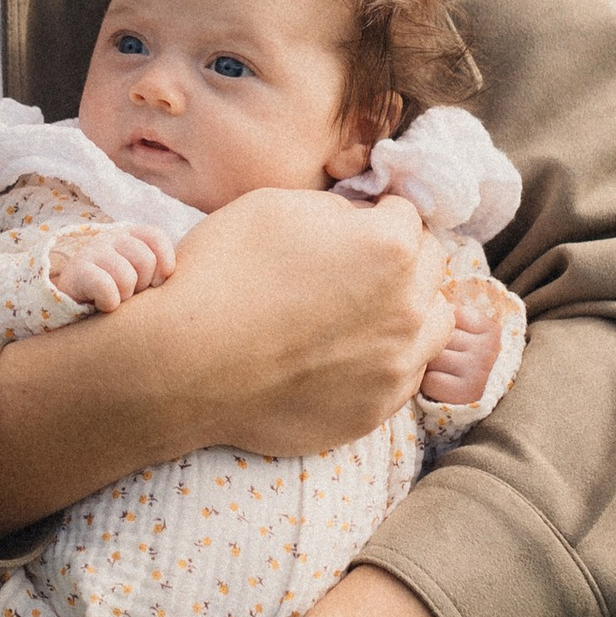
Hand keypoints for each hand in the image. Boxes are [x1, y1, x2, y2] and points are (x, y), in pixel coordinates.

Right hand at [49, 222, 174, 312]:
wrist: (73, 305)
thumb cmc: (117, 293)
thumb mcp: (142, 276)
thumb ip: (161, 270)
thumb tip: (193, 276)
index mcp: (130, 235)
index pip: (157, 236)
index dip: (165, 262)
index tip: (158, 283)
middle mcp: (111, 237)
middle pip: (146, 260)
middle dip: (143, 285)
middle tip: (131, 294)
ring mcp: (92, 251)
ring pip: (127, 277)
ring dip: (125, 297)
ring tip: (117, 299)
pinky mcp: (77, 271)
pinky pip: (106, 288)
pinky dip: (109, 303)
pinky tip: (103, 305)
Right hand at [152, 188, 452, 456]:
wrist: (183, 363)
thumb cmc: (221, 274)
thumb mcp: (276, 205)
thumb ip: (338, 210)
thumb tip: (363, 221)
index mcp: (390, 248)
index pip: (408, 218)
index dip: (377, 216)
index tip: (355, 227)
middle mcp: (408, 308)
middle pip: (430, 270)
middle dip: (401, 262)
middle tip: (354, 269)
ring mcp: (395, 366)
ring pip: (432, 329)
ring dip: (407, 314)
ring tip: (359, 315)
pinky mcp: (374, 411)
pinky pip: (402, 378)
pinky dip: (383, 362)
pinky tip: (339, 356)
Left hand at [420, 290, 508, 407]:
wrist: (491, 406)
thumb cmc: (469, 364)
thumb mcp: (471, 336)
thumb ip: (453, 316)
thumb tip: (424, 292)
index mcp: (490, 328)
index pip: (447, 313)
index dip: (440, 328)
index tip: (451, 341)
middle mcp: (489, 347)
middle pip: (437, 335)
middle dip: (432, 346)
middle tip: (445, 360)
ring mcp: (478, 369)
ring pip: (431, 356)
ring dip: (429, 366)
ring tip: (444, 373)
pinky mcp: (466, 392)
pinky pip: (430, 380)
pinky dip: (429, 385)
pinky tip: (443, 387)